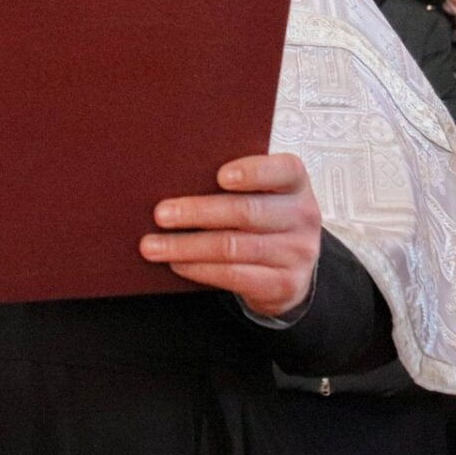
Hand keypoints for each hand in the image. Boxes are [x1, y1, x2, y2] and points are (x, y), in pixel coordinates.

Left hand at [140, 153, 323, 318]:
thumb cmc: (263, 217)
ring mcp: (296, 253)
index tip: (220, 176)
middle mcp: (302, 217)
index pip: (284, 170)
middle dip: (197, 213)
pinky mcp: (283, 284)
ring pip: (232, 247)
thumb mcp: (261, 194)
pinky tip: (178, 263)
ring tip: (153, 245)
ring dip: (186, 246)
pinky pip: (234, 276)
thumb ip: (234, 182)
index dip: (254, 172)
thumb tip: (174, 175)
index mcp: (296, 184)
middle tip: (161, 214)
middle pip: (246, 212)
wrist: (290, 267)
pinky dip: (199, 269)